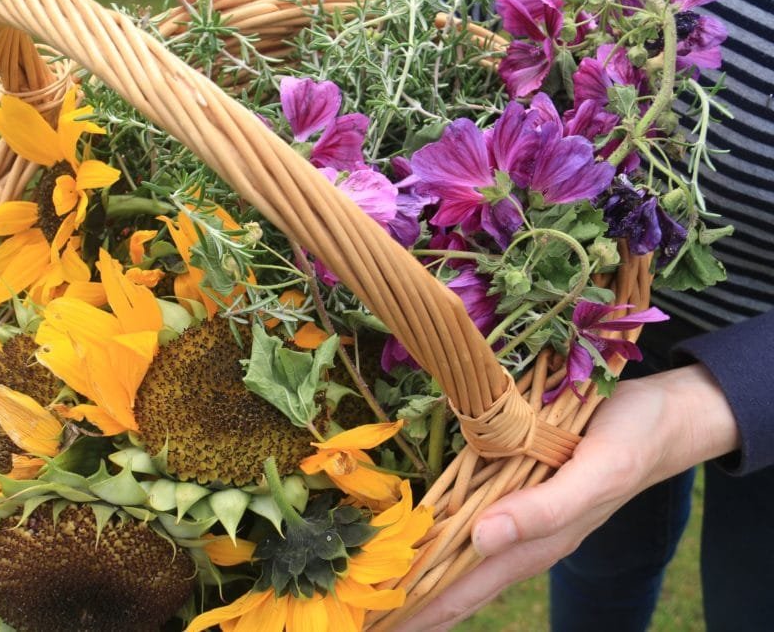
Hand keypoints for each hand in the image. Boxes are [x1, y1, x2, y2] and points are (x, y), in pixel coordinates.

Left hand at [397, 364, 739, 630]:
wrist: (660, 416)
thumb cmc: (630, 443)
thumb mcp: (595, 474)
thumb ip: (545, 511)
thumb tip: (482, 542)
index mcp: (535, 543)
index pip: (463, 591)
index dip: (420, 611)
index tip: (378, 627)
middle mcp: (520, 535)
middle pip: (453, 581)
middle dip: (410, 604)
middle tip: (365, 621)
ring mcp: (517, 511)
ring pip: (457, 554)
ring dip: (419, 574)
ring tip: (381, 593)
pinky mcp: (514, 482)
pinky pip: (468, 518)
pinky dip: (438, 535)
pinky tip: (420, 538)